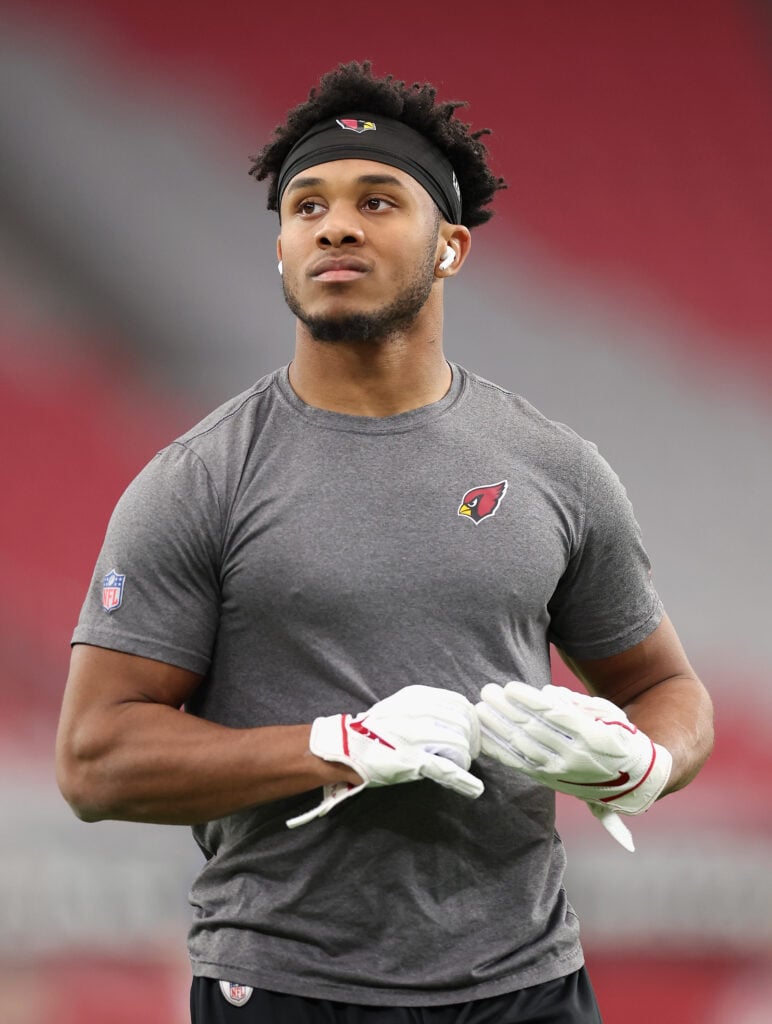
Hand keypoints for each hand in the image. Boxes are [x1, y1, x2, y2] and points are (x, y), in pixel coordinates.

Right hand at [287, 685, 483, 827]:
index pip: (460, 704)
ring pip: (458, 747)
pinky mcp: (413, 760)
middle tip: (469, 753)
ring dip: (464, 759)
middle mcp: (419, 713)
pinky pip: (446, 769)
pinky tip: (474, 788)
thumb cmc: (374, 729)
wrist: (345, 746)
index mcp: (417, 697)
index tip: (472, 732)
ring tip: (459, 766)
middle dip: (471, 742)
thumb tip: (455, 718)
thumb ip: (425, 708)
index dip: (471, 721)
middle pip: (463, 726)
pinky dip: (464, 780)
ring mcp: (416, 737)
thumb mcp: (400, 706)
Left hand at [476, 682, 671, 850]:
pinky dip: (498, 750)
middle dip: (505, 709)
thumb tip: (545, 692)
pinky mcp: (548, 780)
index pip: (553, 716)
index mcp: (592, 736)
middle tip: (487, 691)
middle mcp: (574, 756)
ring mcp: (559, 772)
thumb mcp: (608, 714)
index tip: (509, 686)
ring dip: (497, 727)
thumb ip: (576, 703)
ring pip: (521, 747)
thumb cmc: (619, 737)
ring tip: (480, 709)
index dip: (528, 700)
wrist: (633, 779)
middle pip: (532, 729)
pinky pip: (518, 764)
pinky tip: (484, 736)